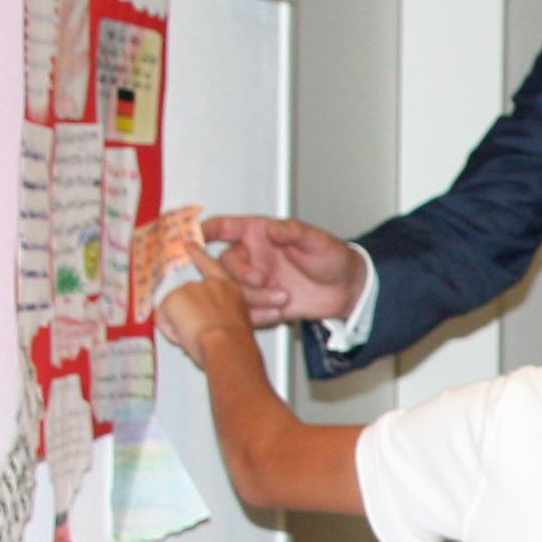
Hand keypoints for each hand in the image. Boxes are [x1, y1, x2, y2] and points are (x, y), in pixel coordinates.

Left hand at [156, 247, 264, 373]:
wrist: (227, 346)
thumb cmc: (236, 343)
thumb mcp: (239, 325)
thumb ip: (222, 316)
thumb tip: (209, 323)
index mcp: (230, 289)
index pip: (211, 265)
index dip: (198, 254)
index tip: (189, 244)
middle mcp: (211, 284)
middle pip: (186, 295)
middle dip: (185, 313)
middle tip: (196, 331)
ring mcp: (191, 288)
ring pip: (174, 308)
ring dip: (179, 324)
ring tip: (196, 337)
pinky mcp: (175, 297)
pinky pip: (163, 318)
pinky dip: (170, 330)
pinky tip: (185, 336)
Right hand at [208, 213, 363, 324]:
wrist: (346, 290)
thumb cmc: (332, 258)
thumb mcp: (317, 241)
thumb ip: (293, 232)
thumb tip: (272, 227)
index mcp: (259, 234)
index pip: (223, 228)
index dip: (205, 230)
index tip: (194, 238)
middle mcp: (252, 257)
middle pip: (223, 263)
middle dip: (239, 273)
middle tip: (262, 279)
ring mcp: (254, 281)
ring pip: (232, 290)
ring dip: (254, 296)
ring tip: (283, 297)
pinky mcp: (260, 303)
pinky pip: (245, 311)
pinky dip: (259, 314)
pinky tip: (279, 313)